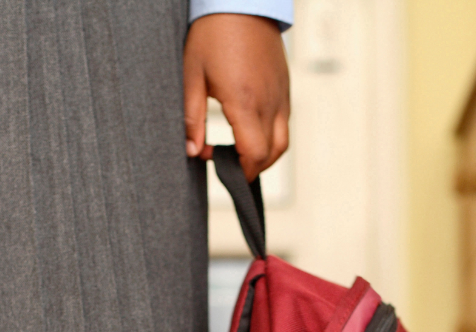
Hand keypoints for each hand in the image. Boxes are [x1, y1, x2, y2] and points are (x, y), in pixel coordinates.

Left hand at [183, 14, 289, 182]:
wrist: (241, 0)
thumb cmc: (214, 33)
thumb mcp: (192, 77)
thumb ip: (191, 119)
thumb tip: (192, 150)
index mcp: (245, 102)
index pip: (254, 155)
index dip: (240, 171)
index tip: (221, 167)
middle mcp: (269, 101)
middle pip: (272, 155)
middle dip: (252, 168)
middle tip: (229, 164)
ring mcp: (280, 94)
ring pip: (282, 141)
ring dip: (264, 154)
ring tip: (240, 150)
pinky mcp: (284, 86)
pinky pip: (284, 121)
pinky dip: (271, 136)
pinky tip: (250, 128)